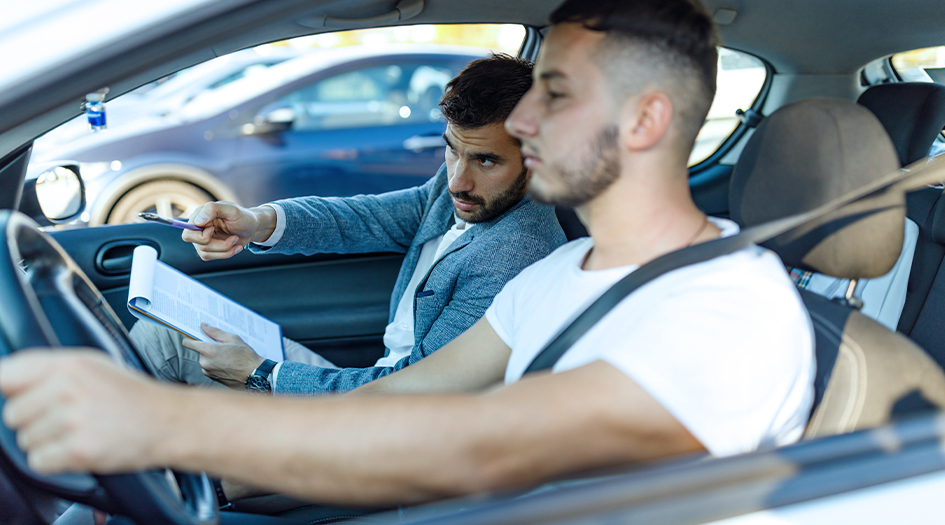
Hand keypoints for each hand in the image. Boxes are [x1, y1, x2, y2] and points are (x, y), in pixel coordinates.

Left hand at [0, 350, 173, 474]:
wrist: (168, 422)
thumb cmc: (132, 396)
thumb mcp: (94, 365)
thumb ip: (49, 369)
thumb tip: (7, 378)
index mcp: (70, 364)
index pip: (6, 374)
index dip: (11, 390)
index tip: (21, 398)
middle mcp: (68, 388)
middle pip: (13, 414)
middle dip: (35, 420)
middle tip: (67, 417)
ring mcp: (73, 419)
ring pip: (26, 440)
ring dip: (48, 442)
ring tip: (80, 431)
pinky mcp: (78, 449)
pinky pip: (39, 461)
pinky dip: (56, 461)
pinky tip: (80, 446)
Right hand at [182, 202, 275, 260]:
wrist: (252, 228)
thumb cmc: (242, 217)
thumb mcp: (231, 210)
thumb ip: (213, 209)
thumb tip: (197, 221)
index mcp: (199, 216)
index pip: (188, 233)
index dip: (202, 236)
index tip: (214, 230)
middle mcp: (198, 228)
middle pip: (198, 245)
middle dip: (218, 245)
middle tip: (233, 238)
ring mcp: (202, 240)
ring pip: (205, 253)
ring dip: (225, 250)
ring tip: (236, 240)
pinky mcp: (208, 249)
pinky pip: (211, 257)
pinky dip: (226, 254)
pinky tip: (235, 246)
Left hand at [182, 324, 264, 389]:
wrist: (254, 375)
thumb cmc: (246, 356)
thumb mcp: (233, 339)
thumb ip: (215, 332)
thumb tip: (204, 326)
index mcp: (208, 350)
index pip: (188, 343)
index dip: (190, 338)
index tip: (195, 336)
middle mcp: (204, 362)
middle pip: (200, 351)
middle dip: (208, 348)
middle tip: (223, 347)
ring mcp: (208, 372)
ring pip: (205, 360)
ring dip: (212, 357)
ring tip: (228, 356)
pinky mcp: (212, 378)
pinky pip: (210, 368)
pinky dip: (216, 365)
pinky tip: (228, 364)